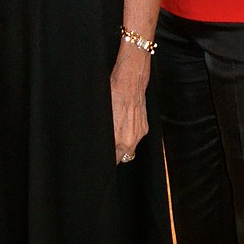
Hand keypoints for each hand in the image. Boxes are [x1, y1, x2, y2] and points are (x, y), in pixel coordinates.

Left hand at [110, 49, 149, 163]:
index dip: (106, 161)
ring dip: (122, 147)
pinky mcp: (144, 127)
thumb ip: (103, 134)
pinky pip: (136, 138)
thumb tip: (99, 142)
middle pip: (121, 157)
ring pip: (130, 149)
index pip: (112, 159)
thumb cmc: (112, 95)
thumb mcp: (102, 116)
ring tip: (115, 138)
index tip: (101, 161)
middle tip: (106, 151)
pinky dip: (129, 137)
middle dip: (114, 156)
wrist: (130, 82)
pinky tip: (124, 127)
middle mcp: (131, 139)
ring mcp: (139, 133)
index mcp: (118, 139)